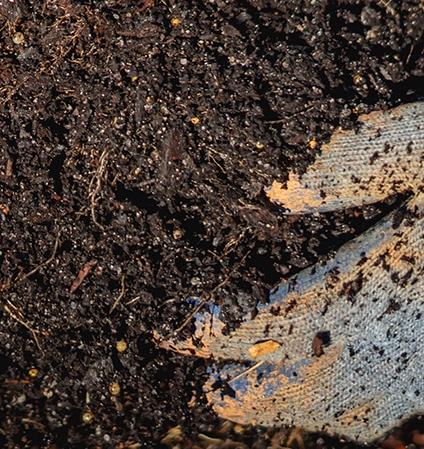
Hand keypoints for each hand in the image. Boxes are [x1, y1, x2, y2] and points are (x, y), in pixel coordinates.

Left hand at [168, 103, 423, 443]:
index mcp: (388, 276)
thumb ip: (357, 164)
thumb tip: (279, 195)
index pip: (279, 316)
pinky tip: (336, 394)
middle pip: (315, 386)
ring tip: (250, 397)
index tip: (175, 331)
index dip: (219, 330)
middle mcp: (409, 330)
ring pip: (358, 409)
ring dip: (300, 408)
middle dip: (254, 392)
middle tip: (207, 386)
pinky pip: (396, 404)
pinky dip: (354, 411)